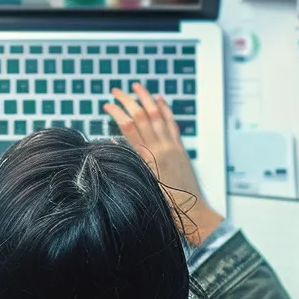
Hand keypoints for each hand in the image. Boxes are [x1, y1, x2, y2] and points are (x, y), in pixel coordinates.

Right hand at [104, 83, 222, 244]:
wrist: (192, 212)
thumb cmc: (165, 205)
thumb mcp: (143, 184)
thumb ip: (131, 162)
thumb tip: (114, 143)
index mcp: (148, 158)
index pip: (129, 128)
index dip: (117, 113)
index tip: (106, 105)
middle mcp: (161, 148)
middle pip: (142, 116)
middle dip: (128, 100)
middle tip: (116, 90)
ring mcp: (172, 146)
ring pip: (158, 115)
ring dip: (146, 98)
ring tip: (137, 86)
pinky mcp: (181, 149)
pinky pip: (172, 123)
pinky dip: (166, 109)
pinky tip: (160, 99)